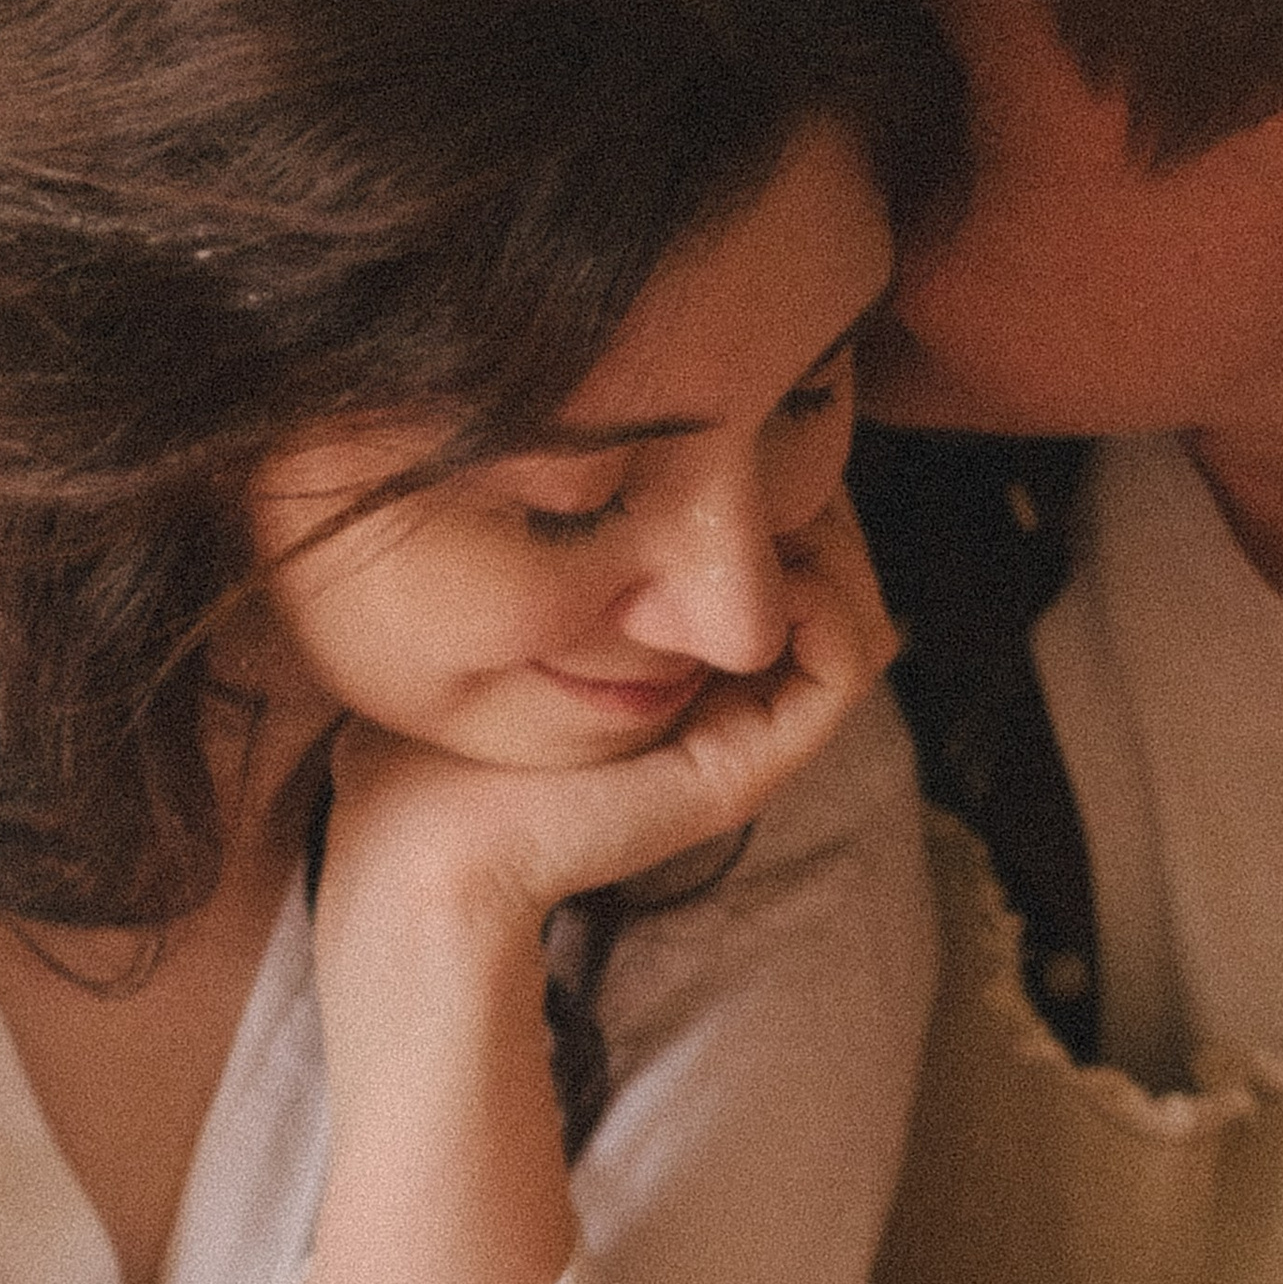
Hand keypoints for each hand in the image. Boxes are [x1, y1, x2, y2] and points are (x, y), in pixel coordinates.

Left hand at [317, 486, 898, 943]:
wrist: (422, 841)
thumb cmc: (435, 730)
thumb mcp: (503, 609)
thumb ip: (556, 554)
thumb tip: (585, 455)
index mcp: (683, 668)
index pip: (787, 562)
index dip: (780, 491)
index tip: (731, 442)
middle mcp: (727, 703)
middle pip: (837, 581)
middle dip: (818, 505)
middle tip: (764, 460)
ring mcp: (743, 738)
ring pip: (860, 621)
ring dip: (838, 547)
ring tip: (771, 510)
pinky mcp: (742, 769)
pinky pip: (845, 671)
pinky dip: (830, 606)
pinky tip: (767, 572)